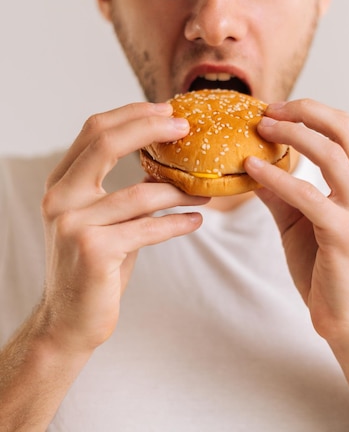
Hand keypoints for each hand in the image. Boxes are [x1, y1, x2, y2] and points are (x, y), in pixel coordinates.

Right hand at [40, 102, 207, 352]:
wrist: (68, 320)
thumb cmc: (92, 266)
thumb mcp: (100, 219)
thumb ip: (123, 190)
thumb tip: (165, 163)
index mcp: (61, 183)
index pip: (94, 130)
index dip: (132, 114)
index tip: (168, 110)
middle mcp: (61, 197)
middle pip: (106, 143)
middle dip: (150, 128)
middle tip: (187, 127)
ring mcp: (74, 223)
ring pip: (140, 192)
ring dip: (180, 190)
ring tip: (205, 191)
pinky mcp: (94, 250)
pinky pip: (148, 227)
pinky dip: (177, 222)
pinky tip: (196, 220)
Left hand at [244, 99, 348, 346]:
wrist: (346, 318)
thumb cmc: (325, 268)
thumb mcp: (298, 221)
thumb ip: (280, 193)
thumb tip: (252, 167)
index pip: (344, 131)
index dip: (311, 112)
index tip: (275, 109)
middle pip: (344, 129)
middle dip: (305, 112)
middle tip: (268, 110)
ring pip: (331, 154)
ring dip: (292, 134)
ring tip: (261, 128)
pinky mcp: (344, 233)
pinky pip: (307, 194)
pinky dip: (277, 177)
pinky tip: (252, 169)